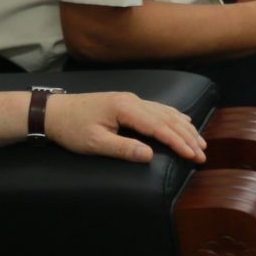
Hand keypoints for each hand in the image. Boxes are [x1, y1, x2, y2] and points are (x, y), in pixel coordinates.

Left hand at [45, 92, 206, 163]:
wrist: (53, 111)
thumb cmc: (71, 128)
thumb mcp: (94, 143)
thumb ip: (122, 148)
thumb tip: (149, 155)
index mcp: (125, 108)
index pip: (159, 127)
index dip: (178, 142)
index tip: (193, 155)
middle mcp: (132, 101)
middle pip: (167, 119)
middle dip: (187, 137)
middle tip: (202, 154)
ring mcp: (131, 100)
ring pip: (165, 113)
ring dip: (184, 127)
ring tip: (200, 141)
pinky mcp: (127, 103)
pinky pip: (157, 109)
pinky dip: (174, 117)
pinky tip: (184, 121)